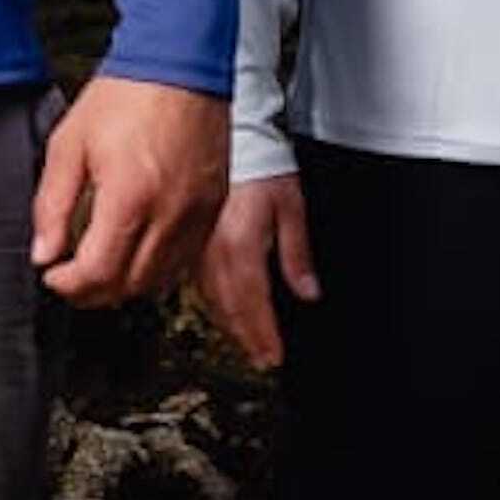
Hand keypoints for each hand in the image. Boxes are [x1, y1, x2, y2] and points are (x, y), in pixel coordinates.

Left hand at [31, 72, 228, 303]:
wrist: (181, 62)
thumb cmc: (129, 93)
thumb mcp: (69, 144)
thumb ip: (51, 205)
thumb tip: (43, 251)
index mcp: (130, 198)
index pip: (97, 273)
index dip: (68, 285)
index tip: (53, 274)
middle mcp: (170, 213)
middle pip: (129, 286)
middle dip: (92, 291)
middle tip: (70, 277)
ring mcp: (197, 213)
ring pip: (160, 279)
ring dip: (125, 284)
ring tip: (101, 268)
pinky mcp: (213, 207)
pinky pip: (185, 258)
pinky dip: (157, 266)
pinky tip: (137, 250)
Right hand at [201, 172, 318, 371]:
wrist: (232, 140)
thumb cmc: (262, 165)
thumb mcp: (292, 208)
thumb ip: (297, 255)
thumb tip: (308, 292)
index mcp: (240, 246)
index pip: (253, 304)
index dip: (263, 334)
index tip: (273, 356)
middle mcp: (214, 252)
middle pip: (230, 309)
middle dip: (248, 338)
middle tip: (263, 359)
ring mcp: (198, 249)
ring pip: (212, 300)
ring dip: (230, 325)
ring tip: (245, 343)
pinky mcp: (191, 242)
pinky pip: (199, 283)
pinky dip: (214, 303)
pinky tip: (222, 311)